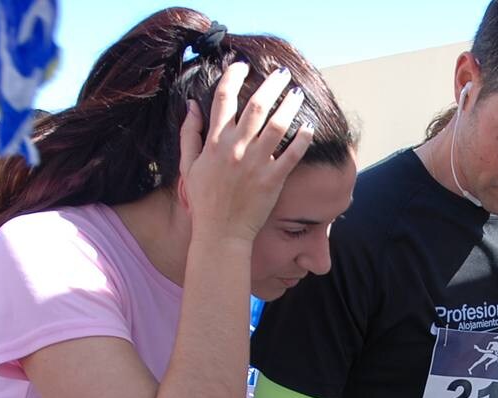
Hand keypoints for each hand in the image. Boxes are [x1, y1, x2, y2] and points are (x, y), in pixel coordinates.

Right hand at [179, 64, 314, 246]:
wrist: (220, 232)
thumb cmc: (204, 200)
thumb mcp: (188, 165)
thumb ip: (189, 133)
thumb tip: (192, 105)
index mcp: (214, 142)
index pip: (224, 99)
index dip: (234, 77)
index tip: (242, 66)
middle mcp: (235, 148)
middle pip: (256, 106)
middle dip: (271, 85)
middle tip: (283, 74)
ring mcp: (255, 164)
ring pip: (277, 125)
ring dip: (290, 106)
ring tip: (298, 94)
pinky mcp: (272, 180)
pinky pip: (292, 155)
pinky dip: (302, 139)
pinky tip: (309, 126)